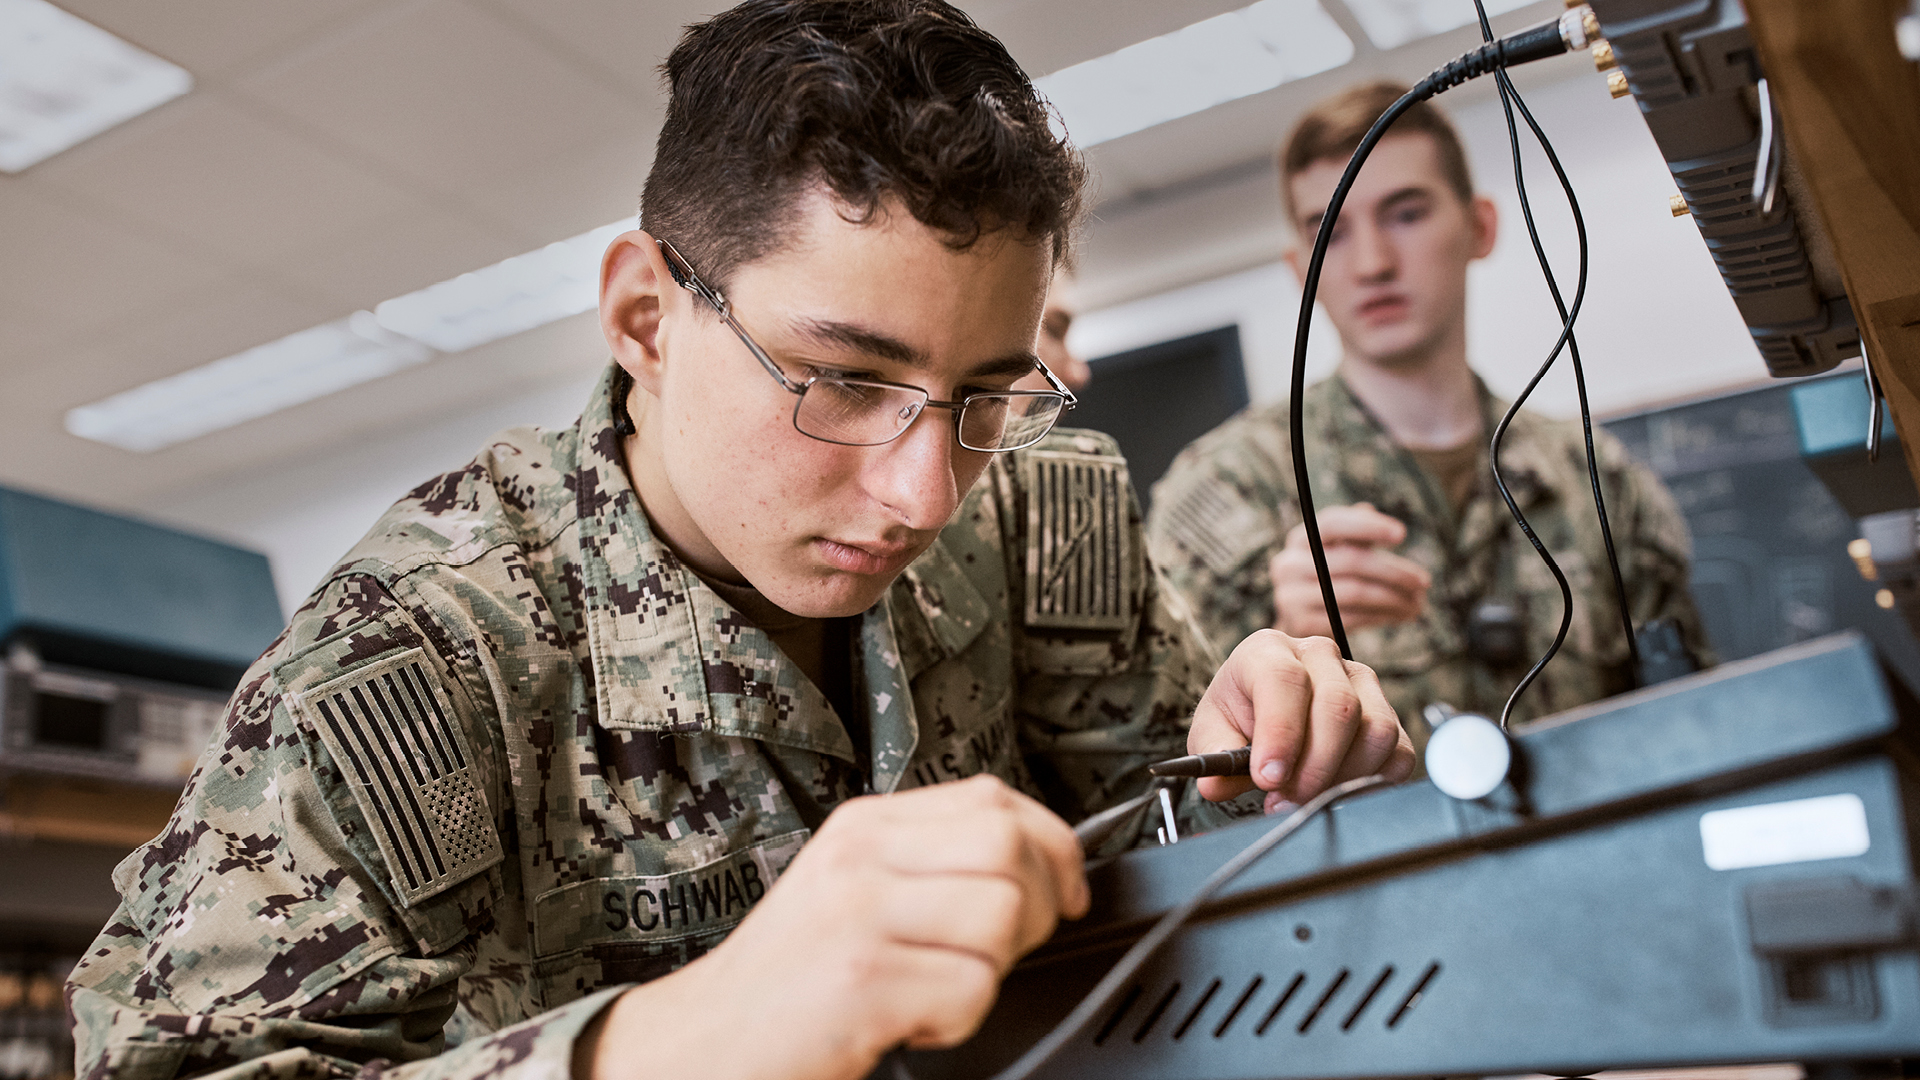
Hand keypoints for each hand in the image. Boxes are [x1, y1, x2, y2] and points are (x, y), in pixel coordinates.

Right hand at [576, 775, 1087, 1079]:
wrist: (703, 1045)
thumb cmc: (786, 984)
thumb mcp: (850, 894)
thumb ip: (927, 866)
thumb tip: (1036, 866)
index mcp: (864, 827)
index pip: (994, 797)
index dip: (1053, 844)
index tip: (1065, 890)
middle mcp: (862, 857)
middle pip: (1011, 844)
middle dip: (1042, 905)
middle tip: (1004, 952)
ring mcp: (860, 915)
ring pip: (1004, 912)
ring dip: (997, 967)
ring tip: (945, 988)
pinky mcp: (863, 980)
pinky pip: (974, 987)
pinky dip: (961, 1019)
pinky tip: (917, 1022)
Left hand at [1187, 629, 1415, 812]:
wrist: (1261, 716)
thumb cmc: (1238, 719)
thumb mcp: (1213, 734)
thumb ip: (1215, 757)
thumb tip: (1215, 784)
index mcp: (1268, 650)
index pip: (1284, 679)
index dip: (1280, 733)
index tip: (1269, 778)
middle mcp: (1319, 656)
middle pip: (1339, 707)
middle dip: (1314, 766)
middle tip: (1287, 800)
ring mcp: (1360, 681)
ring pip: (1376, 729)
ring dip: (1344, 777)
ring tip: (1308, 798)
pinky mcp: (1387, 712)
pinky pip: (1398, 751)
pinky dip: (1372, 781)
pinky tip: (1337, 791)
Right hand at [1270, 503, 1430, 636]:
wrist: (1300, 621)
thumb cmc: (1327, 580)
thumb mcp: (1336, 552)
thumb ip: (1352, 533)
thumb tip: (1368, 508)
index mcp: (1299, 539)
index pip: (1333, 523)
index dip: (1368, 526)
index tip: (1402, 534)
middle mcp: (1288, 564)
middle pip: (1351, 560)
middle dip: (1393, 571)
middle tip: (1424, 582)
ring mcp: (1291, 596)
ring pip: (1354, 592)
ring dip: (1393, 598)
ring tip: (1418, 603)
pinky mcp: (1301, 624)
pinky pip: (1350, 618)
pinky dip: (1381, 616)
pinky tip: (1400, 615)